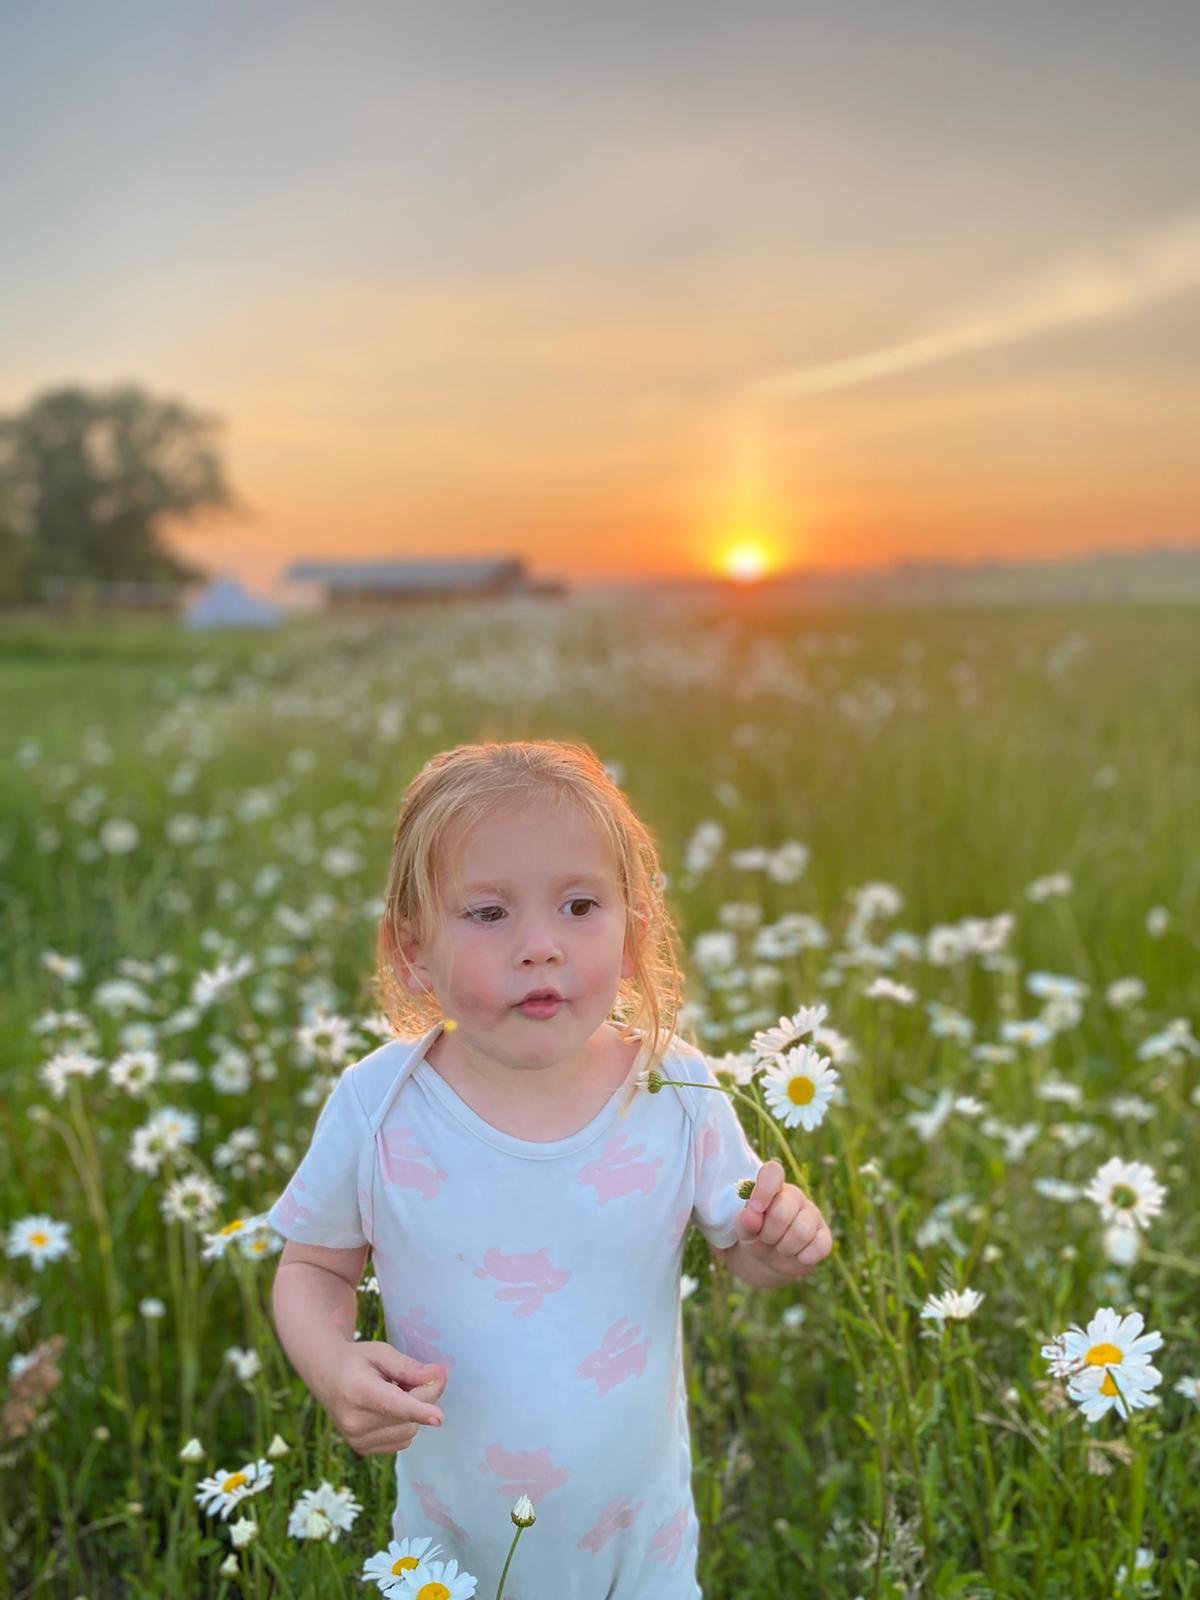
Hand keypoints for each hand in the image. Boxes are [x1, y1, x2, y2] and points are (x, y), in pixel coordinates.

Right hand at [318, 1341, 446, 1456]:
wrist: (326, 1376)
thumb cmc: (356, 1360)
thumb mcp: (380, 1351)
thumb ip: (408, 1366)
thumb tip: (437, 1375)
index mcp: (358, 1392)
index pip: (393, 1405)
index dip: (419, 1410)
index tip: (439, 1418)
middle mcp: (355, 1422)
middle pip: (408, 1419)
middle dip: (424, 1398)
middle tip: (419, 1376)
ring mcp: (356, 1440)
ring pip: (408, 1432)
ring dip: (414, 1413)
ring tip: (398, 1391)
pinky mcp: (362, 1449)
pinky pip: (401, 1441)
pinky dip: (405, 1425)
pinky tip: (391, 1408)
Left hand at [734, 1160, 832, 1279]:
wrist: (770, 1259)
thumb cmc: (756, 1235)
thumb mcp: (744, 1230)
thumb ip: (744, 1222)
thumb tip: (749, 1216)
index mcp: (773, 1187)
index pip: (773, 1172)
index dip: (763, 1190)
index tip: (754, 1210)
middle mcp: (795, 1197)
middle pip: (783, 1210)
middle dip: (769, 1232)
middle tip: (764, 1238)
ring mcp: (813, 1215)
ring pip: (802, 1232)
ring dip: (784, 1248)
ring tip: (779, 1247)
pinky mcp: (825, 1236)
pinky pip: (820, 1247)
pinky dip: (803, 1257)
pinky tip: (797, 1256)